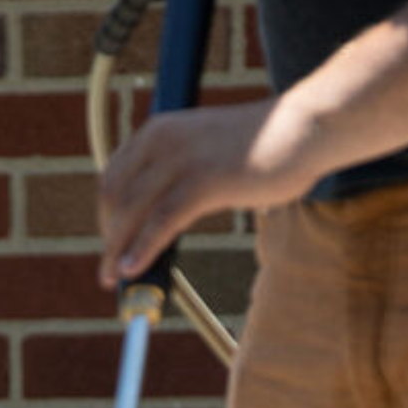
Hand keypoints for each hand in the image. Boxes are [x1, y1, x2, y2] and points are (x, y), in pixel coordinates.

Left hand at [97, 94, 330, 287]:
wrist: (303, 128)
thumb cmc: (263, 148)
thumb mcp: (207, 154)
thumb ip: (182, 177)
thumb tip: (164, 220)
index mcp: (159, 130)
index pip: (112, 176)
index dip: (104, 215)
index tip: (110, 243)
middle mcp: (162, 140)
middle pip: (114, 197)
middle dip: (107, 237)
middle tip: (109, 270)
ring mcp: (181, 159)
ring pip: (131, 212)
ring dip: (116, 251)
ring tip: (113, 279)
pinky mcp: (203, 181)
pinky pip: (160, 222)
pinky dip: (142, 249)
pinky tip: (134, 270)